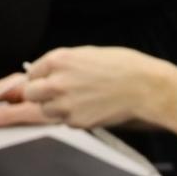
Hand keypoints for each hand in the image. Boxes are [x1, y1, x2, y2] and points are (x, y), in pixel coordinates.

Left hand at [23, 46, 176, 129]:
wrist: (146, 88)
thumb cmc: (125, 67)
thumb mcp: (88, 54)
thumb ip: (64, 63)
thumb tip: (49, 71)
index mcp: (59, 60)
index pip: (32, 71)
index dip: (41, 77)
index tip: (48, 80)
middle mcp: (57, 82)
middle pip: (30, 93)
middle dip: (40, 93)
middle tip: (57, 93)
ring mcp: (65, 104)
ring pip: (45, 110)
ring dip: (55, 107)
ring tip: (78, 101)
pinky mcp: (77, 122)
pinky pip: (64, 121)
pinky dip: (73, 117)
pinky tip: (91, 108)